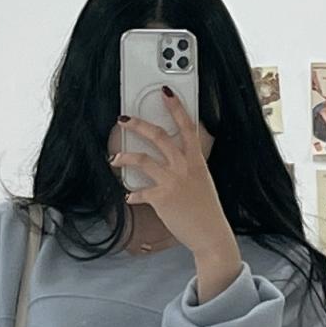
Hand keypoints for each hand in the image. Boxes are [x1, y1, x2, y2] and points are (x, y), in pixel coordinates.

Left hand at [112, 90, 242, 298]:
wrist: (210, 233)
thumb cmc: (206, 209)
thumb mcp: (202, 181)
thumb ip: (188, 168)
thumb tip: (172, 162)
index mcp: (196, 160)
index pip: (187, 127)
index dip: (176, 107)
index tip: (166, 92)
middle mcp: (184, 166)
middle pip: (158, 137)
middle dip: (138, 124)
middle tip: (124, 119)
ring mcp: (172, 181)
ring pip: (142, 160)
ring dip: (125, 157)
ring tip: (115, 158)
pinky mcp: (161, 198)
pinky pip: (139, 192)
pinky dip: (132, 194)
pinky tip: (129, 196)